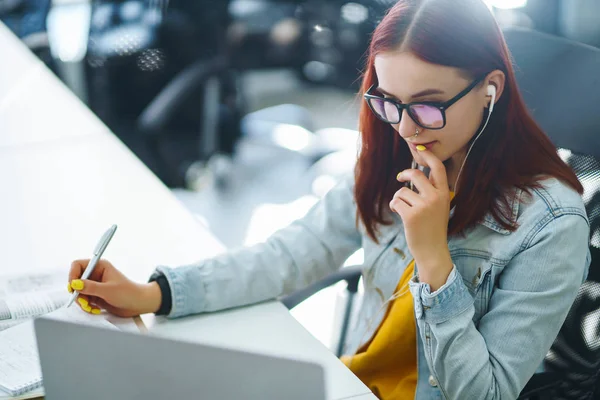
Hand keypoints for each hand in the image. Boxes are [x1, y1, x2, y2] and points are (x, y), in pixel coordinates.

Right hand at [68, 259, 161, 316]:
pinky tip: (95, 309)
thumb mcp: (108, 290)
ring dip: (82, 302)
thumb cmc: (128, 293)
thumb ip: (90, 287)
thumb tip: (74, 284)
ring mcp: (95, 285)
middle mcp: (96, 274)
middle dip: (77, 293)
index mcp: (99, 266)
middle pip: (75, 281)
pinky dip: (86, 306)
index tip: (73, 287)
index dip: (72, 275)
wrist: (138, 304)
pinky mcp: (96, 295)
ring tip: (91, 308)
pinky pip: (84, 300)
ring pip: (78, 292)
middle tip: (83, 302)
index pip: (78, 265)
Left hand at [391, 148, 452, 289]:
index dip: (428, 155)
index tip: (419, 148)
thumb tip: (415, 174)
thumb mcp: (439, 207)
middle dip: (404, 174)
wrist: (433, 251)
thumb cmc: (433, 228)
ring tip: (404, 209)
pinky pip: (396, 202)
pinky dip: (395, 206)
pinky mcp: (411, 215)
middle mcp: (436, 197)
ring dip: (398, 199)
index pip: (438, 168)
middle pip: (415, 174)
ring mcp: (424, 206)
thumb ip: (431, 191)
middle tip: (400, 177)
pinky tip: (400, 214)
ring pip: (402, 191)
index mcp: (444, 194)